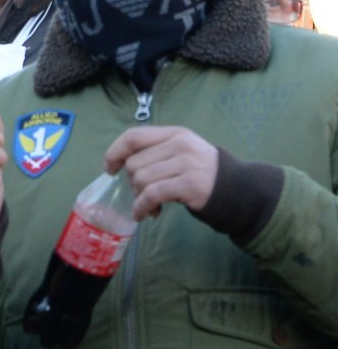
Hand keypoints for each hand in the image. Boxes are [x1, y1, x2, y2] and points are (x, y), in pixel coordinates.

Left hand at [104, 125, 218, 220]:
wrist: (239, 190)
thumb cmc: (202, 173)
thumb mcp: (181, 153)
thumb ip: (156, 153)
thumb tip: (120, 166)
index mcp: (175, 133)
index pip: (133, 136)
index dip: (115, 152)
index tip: (109, 169)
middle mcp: (180, 144)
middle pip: (134, 163)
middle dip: (131, 183)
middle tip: (141, 195)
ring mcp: (186, 163)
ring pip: (141, 179)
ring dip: (138, 198)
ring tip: (148, 206)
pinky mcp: (189, 184)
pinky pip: (152, 195)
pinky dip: (142, 207)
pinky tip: (145, 214)